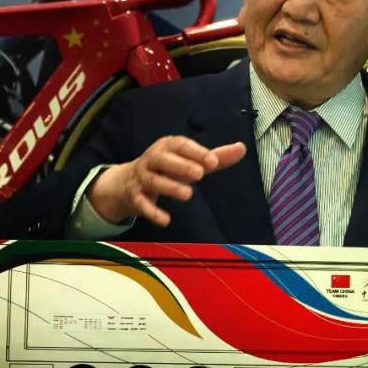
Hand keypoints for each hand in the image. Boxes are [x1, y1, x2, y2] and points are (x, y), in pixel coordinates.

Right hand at [87, 136, 245, 225]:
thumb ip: (215, 157)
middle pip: (163, 160)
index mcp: (167, 146)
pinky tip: (165, 220)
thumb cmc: (167, 168)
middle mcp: (152, 159)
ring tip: (188, 194)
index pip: (181, 146)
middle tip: (200, 174)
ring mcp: (141, 178)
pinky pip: (142, 204)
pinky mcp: (135, 197)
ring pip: (154, 181)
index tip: (213, 161)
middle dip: (181, 165)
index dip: (196, 152)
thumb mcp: (189, 161)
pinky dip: (152, 212)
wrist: (126, 183)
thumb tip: (242, 148)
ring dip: (169, 187)